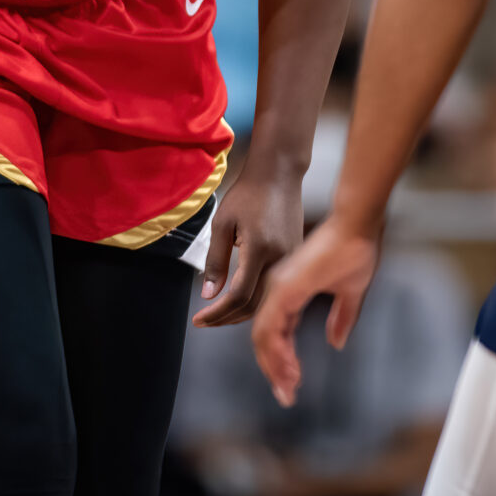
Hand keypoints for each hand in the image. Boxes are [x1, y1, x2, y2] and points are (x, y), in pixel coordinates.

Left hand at [194, 171, 302, 327]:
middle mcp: (280, 260)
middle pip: (255, 306)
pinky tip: (242, 302)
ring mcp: (292, 261)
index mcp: (260, 250)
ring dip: (242, 314)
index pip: (239, 296)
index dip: (217, 313)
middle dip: (227, 318)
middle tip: (206, 321)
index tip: (199, 318)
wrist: (279, 174)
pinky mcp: (296, 259)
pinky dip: (258, 302)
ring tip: (220, 315)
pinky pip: (276, 290)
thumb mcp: (222, 223)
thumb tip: (208, 295)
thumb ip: (215, 261)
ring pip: (267, 302)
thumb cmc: (248, 193)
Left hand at [251, 215, 381, 406]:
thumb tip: (336, 341)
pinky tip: (289, 370)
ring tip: (288, 389)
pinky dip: (277, 351)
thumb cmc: (357, 250)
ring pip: (264, 336)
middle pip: (265, 338)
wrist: (359, 223)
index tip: (292, 383)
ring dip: (275, 366)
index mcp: (289, 290)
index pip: (276, 332)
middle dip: (274, 369)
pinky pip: (272, 327)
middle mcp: (278, 289)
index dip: (281, 359)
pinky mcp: (286, 287)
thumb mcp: (349, 292)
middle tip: (286, 395)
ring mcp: (279, 287)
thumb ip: (341, 317)